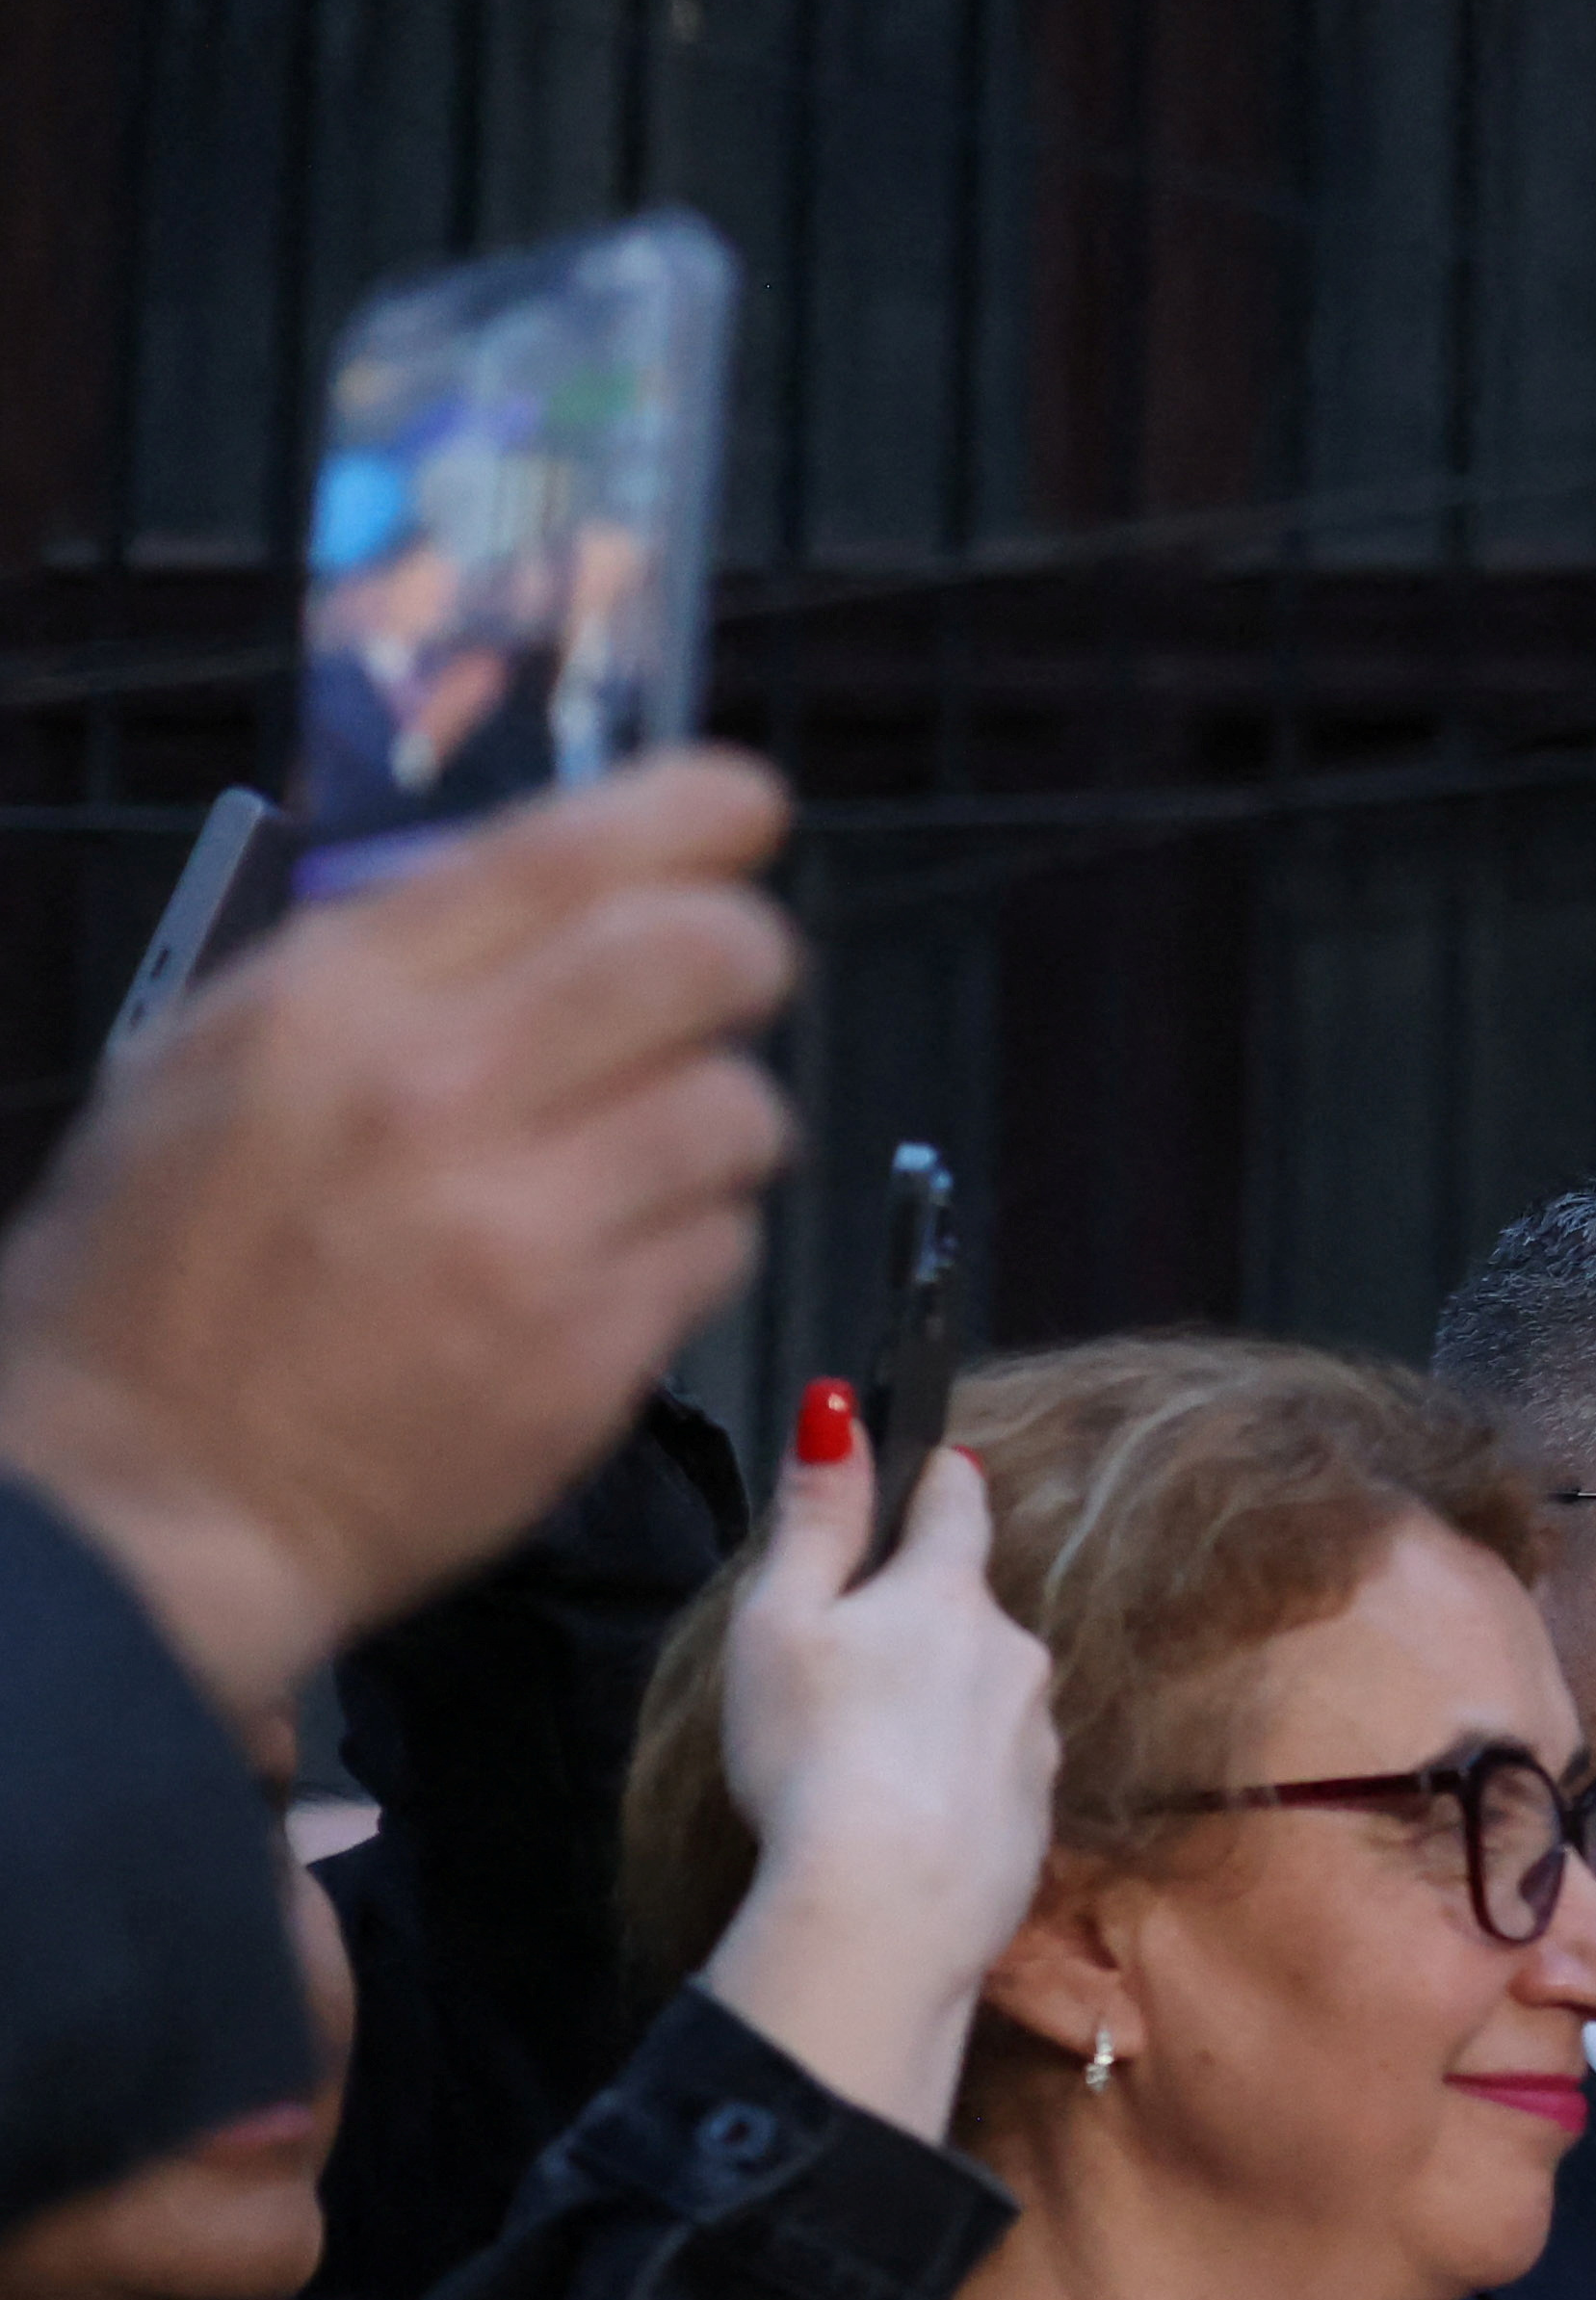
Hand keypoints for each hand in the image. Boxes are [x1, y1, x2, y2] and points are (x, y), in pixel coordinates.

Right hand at [0, 754, 799, 1709]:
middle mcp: (441, 1092)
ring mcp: (528, 1226)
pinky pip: (722, 1249)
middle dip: (741, 958)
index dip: (689, 814)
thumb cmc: (158, 1282)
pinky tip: (605, 1269)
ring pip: (739, 1110)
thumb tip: (532, 891)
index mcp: (333, 1001)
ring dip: (713, 1126)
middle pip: (704, 957)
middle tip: (725, 984)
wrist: (148, 1493)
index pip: (565, 853)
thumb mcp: (209, 1066)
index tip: (743, 806)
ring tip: (631, 1162)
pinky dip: (688, 1247)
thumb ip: (373, 970)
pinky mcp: (593, 1349)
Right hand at [696, 1419, 1053, 2137]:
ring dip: (932, 1703)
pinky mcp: (1037, 1815)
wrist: (885, 1912)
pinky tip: (895, 1811)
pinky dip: (946, 1776)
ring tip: (859, 1751)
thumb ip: (817, 1517)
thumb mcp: (783, 1618)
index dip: (934, 1479)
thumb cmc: (813, 1757)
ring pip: (981, 1691)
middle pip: (965, 1607)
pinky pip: (988, 1770)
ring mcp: (1037, 1739)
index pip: (956, 1502)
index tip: (931, 1468)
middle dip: (914, 1618)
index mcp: (949, 1595)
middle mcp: (1015, 1656)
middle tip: (841, 1658)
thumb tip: (836, 1411)